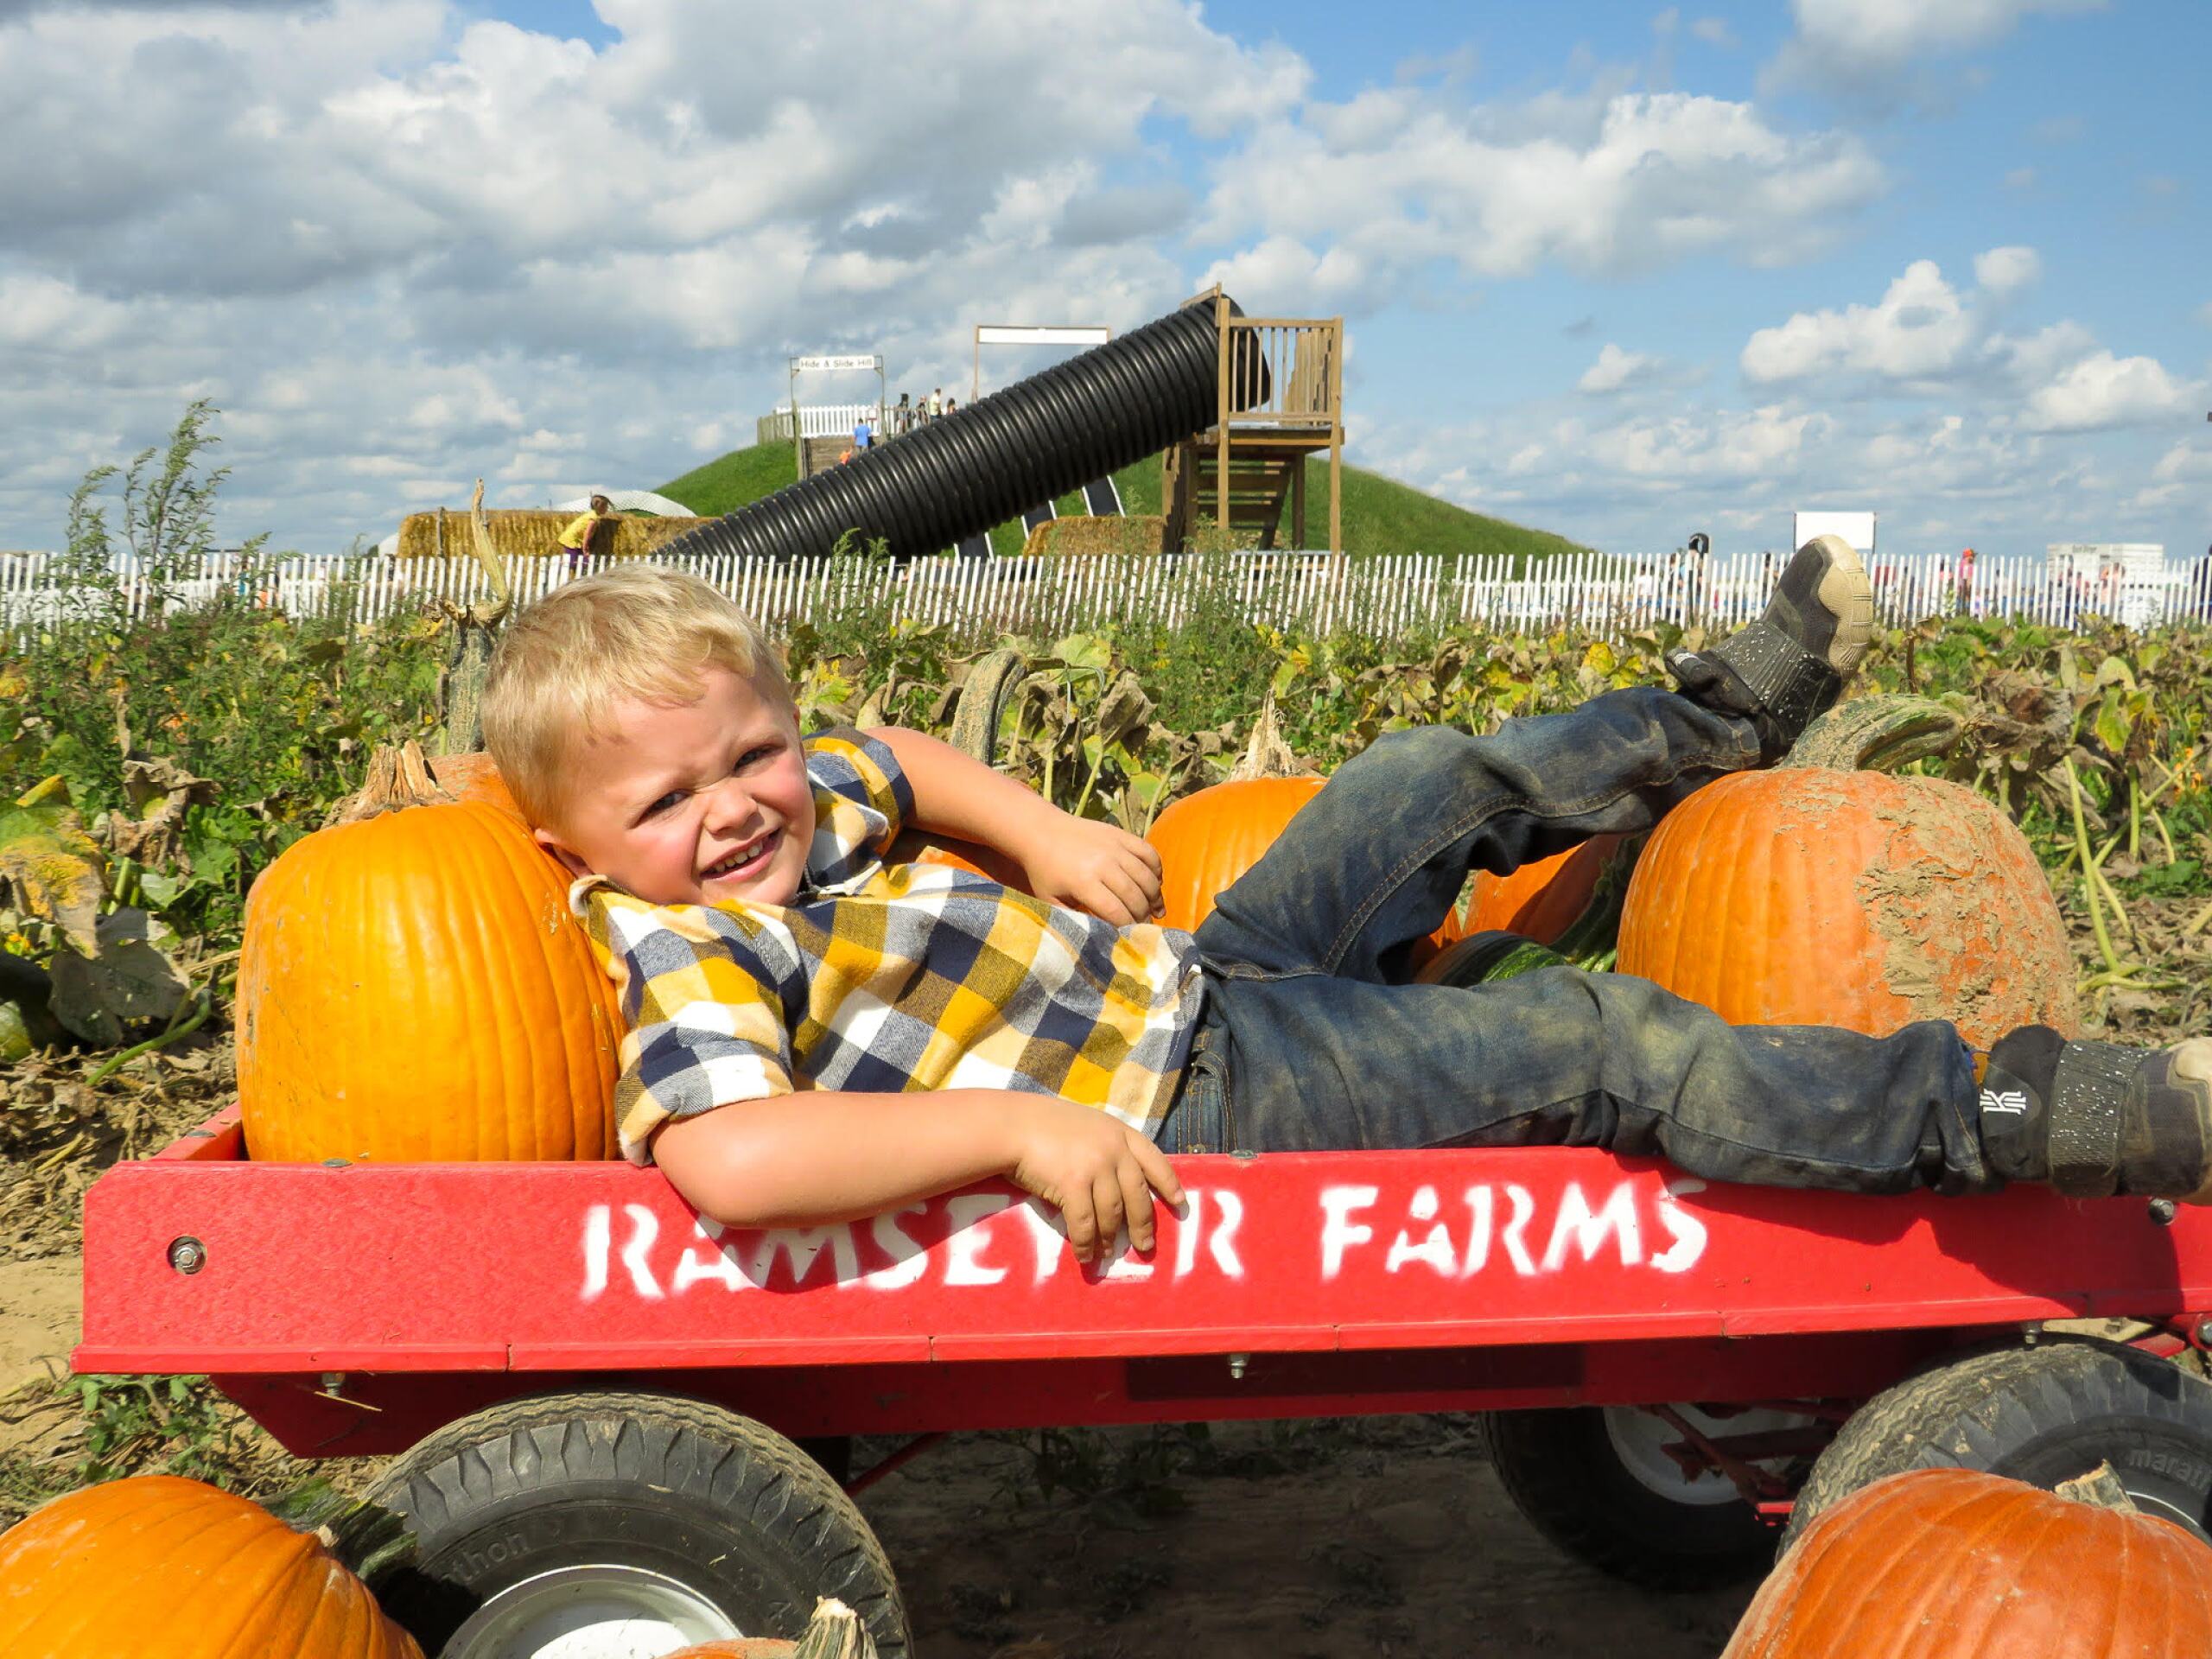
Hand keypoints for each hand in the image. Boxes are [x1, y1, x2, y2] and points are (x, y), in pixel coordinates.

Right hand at [1006, 1095, 1184, 1264]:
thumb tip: (1118, 1184)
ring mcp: (1095, 1167)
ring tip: (1107, 1254)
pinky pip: (1085, 1224)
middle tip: (1145, 1246)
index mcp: (1120, 1133)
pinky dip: (1087, 1245)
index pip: (1155, 1160)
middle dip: (1143, 1225)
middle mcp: (1114, 1150)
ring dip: (1109, 1239)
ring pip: (1112, 1214)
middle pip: (1138, 1195)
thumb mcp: (1088, 1125)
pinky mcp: (1074, 1185)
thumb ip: (1106, 1146)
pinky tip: (1086, 1256)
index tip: (1179, 1204)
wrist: (1014, 1126)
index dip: (1169, 1184)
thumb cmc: (1045, 1124)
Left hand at [1021, 814, 1164, 926]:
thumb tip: (1100, 938)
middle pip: (1135, 896)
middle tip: (1145, 926)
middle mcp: (1103, 863)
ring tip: (1154, 910)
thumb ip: (1074, 919)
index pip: (1117, 912)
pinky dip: (1157, 870)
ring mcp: (1115, 846)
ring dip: (1154, 897)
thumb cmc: (1044, 872)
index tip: (1131, 937)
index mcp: (1083, 882)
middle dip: (1143, 916)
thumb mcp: (1051, 900)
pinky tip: (1154, 883)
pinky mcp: (1121, 834)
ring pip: (1147, 876)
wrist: (1041, 831)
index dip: (1128, 928)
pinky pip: (1150, 853)